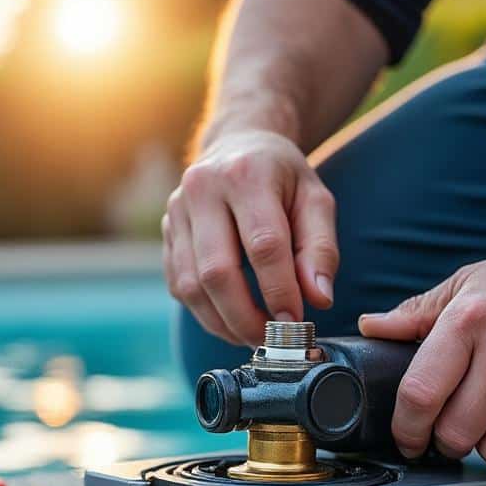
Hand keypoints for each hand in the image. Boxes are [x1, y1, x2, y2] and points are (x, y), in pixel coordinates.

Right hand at [163, 130, 337, 345]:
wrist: (236, 144)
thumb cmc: (282, 177)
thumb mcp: (315, 200)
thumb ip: (321, 249)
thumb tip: (318, 299)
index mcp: (246, 175)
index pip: (263, 245)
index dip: (279, 292)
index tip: (297, 324)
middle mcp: (202, 190)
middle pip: (217, 271)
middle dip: (245, 317)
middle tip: (272, 341)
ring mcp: (176, 212)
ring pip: (190, 285)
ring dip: (222, 322)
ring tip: (252, 336)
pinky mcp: (165, 234)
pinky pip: (178, 286)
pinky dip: (205, 313)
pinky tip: (230, 320)